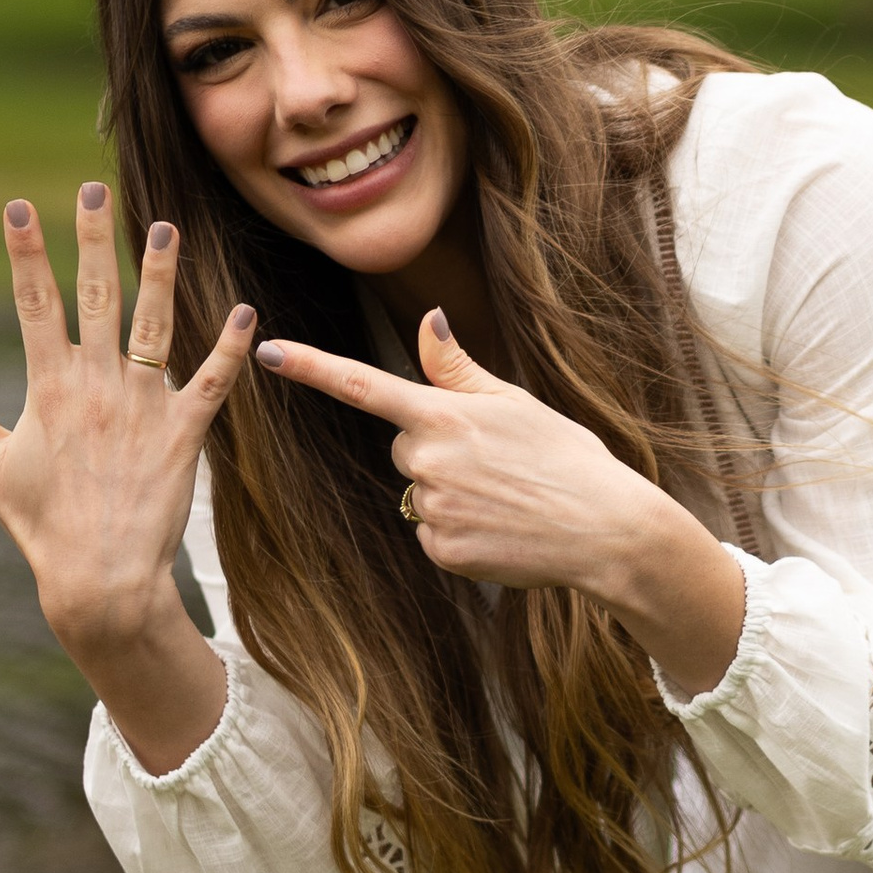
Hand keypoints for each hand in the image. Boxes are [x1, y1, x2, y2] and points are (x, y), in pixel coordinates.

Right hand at [0, 186, 253, 771]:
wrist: (101, 579)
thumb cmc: (40, 524)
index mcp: (48, 388)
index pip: (34, 304)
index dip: (26, 254)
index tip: (20, 206)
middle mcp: (95, 387)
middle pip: (96, 296)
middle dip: (93, 238)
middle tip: (93, 188)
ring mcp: (143, 407)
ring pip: (153, 324)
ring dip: (160, 273)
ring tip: (165, 224)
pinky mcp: (184, 433)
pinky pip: (213, 381)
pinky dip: (230, 347)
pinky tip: (244, 310)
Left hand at [255, 306, 747, 695]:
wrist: (607, 530)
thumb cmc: (567, 459)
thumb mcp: (516, 403)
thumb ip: (458, 369)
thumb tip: (427, 322)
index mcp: (445, 413)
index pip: (363, 384)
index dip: (310, 367)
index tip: (266, 351)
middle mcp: (429, 458)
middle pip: (402, 448)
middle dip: (437, 451)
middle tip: (495, 464)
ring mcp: (433, 508)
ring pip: (417, 494)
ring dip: (451, 496)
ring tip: (505, 501)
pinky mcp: (442, 550)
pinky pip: (431, 535)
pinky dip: (459, 534)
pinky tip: (500, 531)